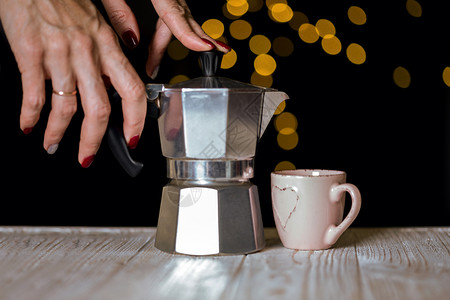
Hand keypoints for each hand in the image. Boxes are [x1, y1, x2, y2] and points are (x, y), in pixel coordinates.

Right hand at [0, 0, 146, 166]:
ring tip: (53, 145)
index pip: (132, 90)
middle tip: (88, 157)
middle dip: (93, 141)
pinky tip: (29, 124)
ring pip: (66, 106)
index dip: (135, 120)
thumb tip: (135, 43)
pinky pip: (34, 93)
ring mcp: (58, 54)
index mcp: (107, 43)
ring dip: (59, 133)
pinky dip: (31, 115)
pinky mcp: (29, 52)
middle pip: (99, 109)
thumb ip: (122, 23)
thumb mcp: (101, 2)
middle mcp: (86, 52)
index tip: (132, 138)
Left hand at [100, 0, 230, 77]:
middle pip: (180, 20)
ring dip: (174, 38)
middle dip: (168, 47)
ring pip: (180, 16)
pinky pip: (176, 9)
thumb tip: (130, 40)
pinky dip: (174, 25)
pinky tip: (167, 35)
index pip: (175, 13)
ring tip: (155, 58)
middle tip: (153, 67)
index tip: (203, 47)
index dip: (190, 34)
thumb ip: (118, 10)